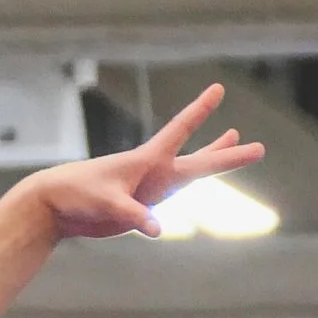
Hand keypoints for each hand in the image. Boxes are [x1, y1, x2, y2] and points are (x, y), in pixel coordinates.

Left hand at [20, 84, 264, 242]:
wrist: (56, 205)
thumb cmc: (77, 194)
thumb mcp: (106, 203)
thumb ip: (132, 214)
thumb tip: (156, 228)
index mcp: (147, 160)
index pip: (180, 129)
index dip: (200, 110)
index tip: (218, 89)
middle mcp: (154, 171)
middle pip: (200, 161)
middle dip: (229, 154)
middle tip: (261, 147)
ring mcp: (150, 187)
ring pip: (190, 172)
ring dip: (214, 158)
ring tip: (234, 139)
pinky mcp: (142, 205)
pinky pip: (173, 196)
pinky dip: (189, 188)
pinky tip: (197, 181)